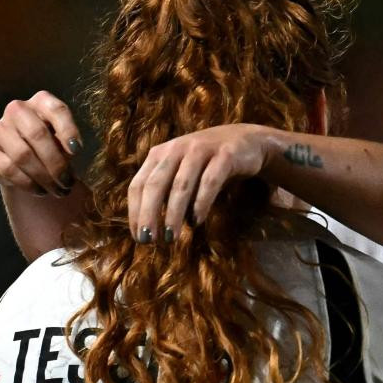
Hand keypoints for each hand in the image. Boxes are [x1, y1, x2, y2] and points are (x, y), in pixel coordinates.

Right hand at [0, 91, 83, 197]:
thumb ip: (70, 143)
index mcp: (40, 102)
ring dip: (44, 177)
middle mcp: (17, 110)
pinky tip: (40, 190)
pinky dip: (28, 183)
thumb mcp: (65, 142)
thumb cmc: (53, 148)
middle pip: (37, 134)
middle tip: (68, 182)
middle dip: (56, 163)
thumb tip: (73, 150)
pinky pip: (9, 169)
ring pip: (22, 155)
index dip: (68, 130)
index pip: (56, 109)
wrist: (29, 166)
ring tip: (58, 190)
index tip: (77, 151)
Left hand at [126, 124, 273, 244]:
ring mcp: (200, 150)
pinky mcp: (225, 155)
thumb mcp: (181, 173)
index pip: (139, 184)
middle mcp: (176, 148)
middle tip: (148, 241)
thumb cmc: (207, 165)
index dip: (135, 212)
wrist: (247, 142)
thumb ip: (165, 193)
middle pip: (155, 184)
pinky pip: (210, 181)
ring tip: (171, 238)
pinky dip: (201, 203)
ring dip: (173, 214)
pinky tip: (196, 221)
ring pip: (181, 185)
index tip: (138, 237)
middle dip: (149, 214)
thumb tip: (151, 228)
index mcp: (160, 154)